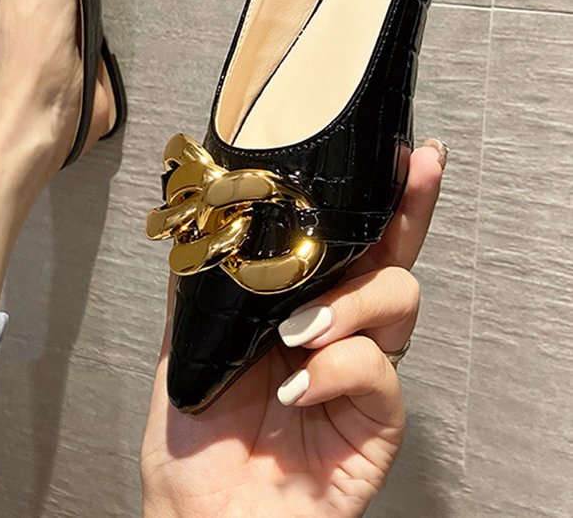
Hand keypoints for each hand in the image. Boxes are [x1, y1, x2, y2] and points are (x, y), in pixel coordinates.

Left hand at [141, 142, 445, 517]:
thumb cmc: (195, 446)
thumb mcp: (186, 348)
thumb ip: (199, 287)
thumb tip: (194, 218)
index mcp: (298, 308)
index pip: (346, 243)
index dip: (375, 197)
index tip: (395, 153)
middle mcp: (338, 332)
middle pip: (391, 257)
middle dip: (409, 208)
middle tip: (414, 172)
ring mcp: (359, 374)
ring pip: (396, 300)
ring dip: (349, 302)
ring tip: (299, 329)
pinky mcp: (374, 423)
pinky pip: (379, 373)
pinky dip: (337, 368)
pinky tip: (299, 385)